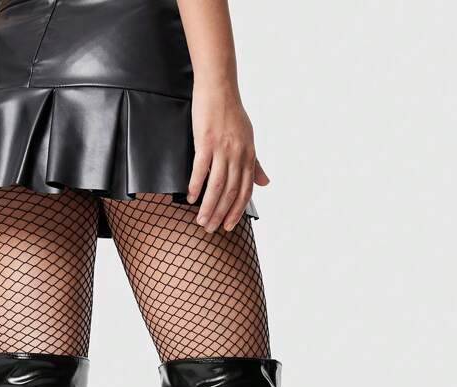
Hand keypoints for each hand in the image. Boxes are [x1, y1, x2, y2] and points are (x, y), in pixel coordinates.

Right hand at [187, 85, 269, 232]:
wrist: (219, 88)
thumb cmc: (231, 114)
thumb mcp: (249, 140)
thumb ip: (255, 164)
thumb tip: (266, 183)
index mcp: (249, 156)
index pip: (245, 191)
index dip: (237, 211)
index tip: (229, 226)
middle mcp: (238, 154)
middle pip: (231, 192)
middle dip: (221, 214)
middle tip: (210, 229)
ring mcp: (222, 148)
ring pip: (217, 184)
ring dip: (209, 206)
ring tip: (201, 220)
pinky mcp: (206, 140)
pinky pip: (201, 168)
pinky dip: (197, 185)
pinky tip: (191, 197)